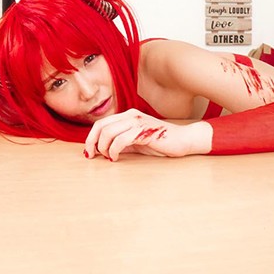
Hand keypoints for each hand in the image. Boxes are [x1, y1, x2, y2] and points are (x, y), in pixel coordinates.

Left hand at [84, 109, 209, 161]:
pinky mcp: (143, 131)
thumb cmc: (160, 142)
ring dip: (104, 148)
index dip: (91, 137)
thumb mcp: (136, 142)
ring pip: (108, 132)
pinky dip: (114, 150)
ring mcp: (137, 122)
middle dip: (92, 142)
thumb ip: (120, 143)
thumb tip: (102, 151)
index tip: (89, 152)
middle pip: (101, 126)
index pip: (101, 123)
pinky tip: (116, 158)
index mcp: (128, 115)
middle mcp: (131, 115)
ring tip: (109, 158)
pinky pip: (120, 140)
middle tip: (92, 156)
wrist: (183, 140)